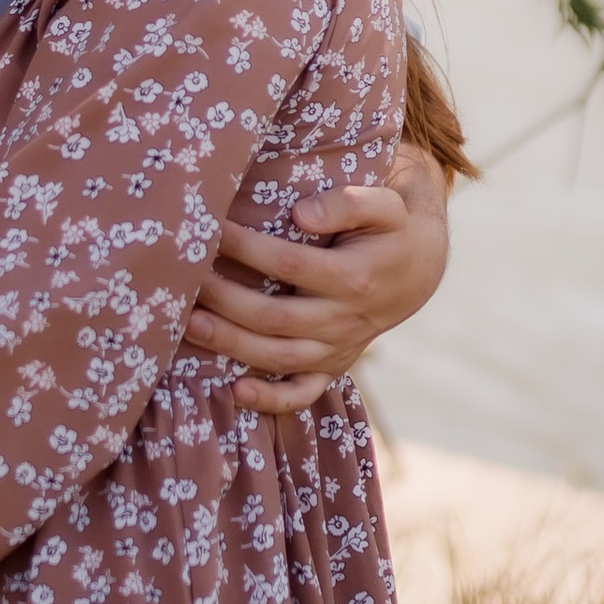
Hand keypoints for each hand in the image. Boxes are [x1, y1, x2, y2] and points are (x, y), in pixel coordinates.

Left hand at [187, 141, 451, 413]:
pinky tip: (235, 391)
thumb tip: (301, 214)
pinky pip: (303, 393)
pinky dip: (271, 400)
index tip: (210, 228)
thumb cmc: (391, 227)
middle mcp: (344, 320)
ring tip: (188, 325)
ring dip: (230, 344)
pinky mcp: (334, 366)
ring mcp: (339, 349)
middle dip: (224, 299)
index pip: (288, 264)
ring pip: (279, 357)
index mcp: (354, 278)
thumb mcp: (384, 203)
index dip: (245, 248)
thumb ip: (348, 203)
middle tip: (185, 280)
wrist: (419, 268)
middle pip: (274, 317)